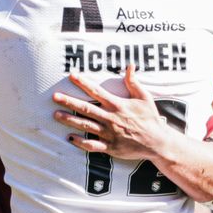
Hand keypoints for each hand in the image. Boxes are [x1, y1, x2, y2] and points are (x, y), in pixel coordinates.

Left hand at [52, 65, 170, 159]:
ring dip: (69, 120)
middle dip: (69, 102)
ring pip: (85, 125)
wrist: (157, 142)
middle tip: (55, 96)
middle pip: (86, 108)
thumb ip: (134, 82)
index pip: (97, 92)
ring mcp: (109, 134)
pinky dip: (80, 142)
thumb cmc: (150, 118)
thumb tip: (130, 65)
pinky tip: (69, 137)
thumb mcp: (144, 97)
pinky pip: (92, 145)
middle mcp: (111, 119)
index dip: (83, 83)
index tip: (72, 76)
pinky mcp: (110, 147)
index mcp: (118, 105)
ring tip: (55, 114)